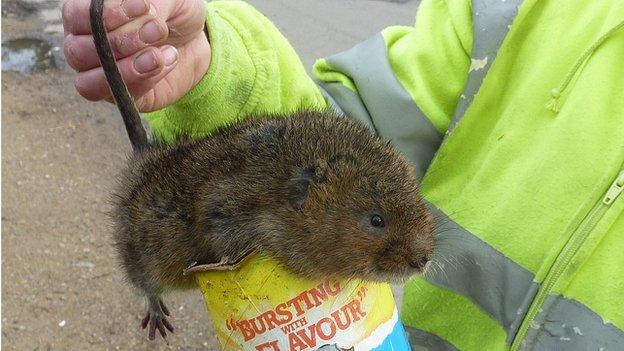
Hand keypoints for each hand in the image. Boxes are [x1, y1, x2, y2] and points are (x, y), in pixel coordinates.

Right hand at [62, 0, 210, 111]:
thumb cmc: (171, 12)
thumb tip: (139, 19)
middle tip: (157, 30)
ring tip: (158, 55)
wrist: (195, 41)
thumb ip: (151, 5)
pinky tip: (168, 60)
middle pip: (77, 51)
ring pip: (89, 83)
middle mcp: (85, 46)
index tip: (144, 6)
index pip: (74, 16)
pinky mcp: (123, 97)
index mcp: (86, 16)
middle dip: (121, 41)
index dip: (106, 15)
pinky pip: (121, 96)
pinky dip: (146, 80)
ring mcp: (100, 76)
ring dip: (127, 68)